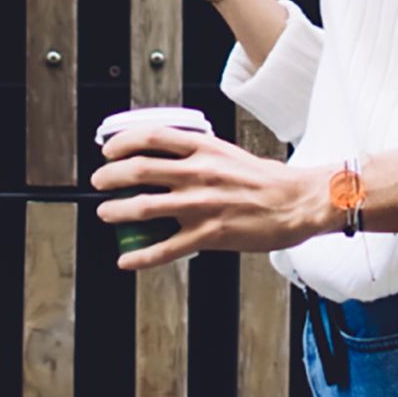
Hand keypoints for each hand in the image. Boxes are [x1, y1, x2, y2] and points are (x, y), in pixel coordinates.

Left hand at [93, 125, 334, 269]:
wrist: (298, 203)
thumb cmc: (269, 181)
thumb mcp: (229, 154)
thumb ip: (199, 154)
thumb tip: (169, 157)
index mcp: (204, 149)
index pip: (151, 137)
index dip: (122, 142)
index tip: (109, 150)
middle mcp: (199, 174)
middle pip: (139, 169)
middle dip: (109, 176)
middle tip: (99, 182)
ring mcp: (202, 206)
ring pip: (144, 207)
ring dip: (116, 211)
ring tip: (106, 213)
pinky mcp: (209, 235)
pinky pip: (165, 248)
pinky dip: (140, 256)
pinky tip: (126, 259)